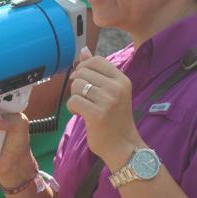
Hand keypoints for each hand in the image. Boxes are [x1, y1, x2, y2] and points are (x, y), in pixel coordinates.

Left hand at [67, 47, 141, 169]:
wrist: (123, 146)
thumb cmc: (114, 119)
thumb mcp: (111, 91)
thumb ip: (98, 71)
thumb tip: (84, 51)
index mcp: (122, 79)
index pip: (95, 60)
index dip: (83, 68)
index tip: (83, 82)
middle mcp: (117, 87)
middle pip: (82, 73)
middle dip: (77, 85)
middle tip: (85, 99)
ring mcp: (108, 101)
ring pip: (76, 86)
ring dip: (75, 98)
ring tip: (85, 107)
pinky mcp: (97, 114)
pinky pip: (73, 101)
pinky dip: (73, 109)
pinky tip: (82, 115)